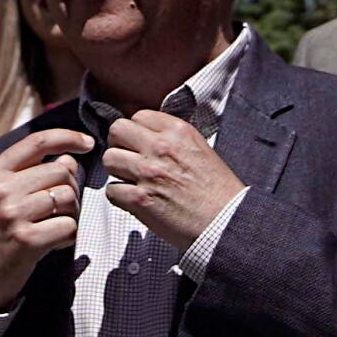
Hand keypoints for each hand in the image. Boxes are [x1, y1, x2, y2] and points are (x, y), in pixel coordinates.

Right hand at [0, 129, 93, 312]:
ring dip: (71, 213)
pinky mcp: (27, 240)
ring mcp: (13, 215)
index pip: (38, 141)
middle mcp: (1, 190)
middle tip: (60, 208)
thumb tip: (69, 158)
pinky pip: (69, 227)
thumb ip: (29, 172)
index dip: (68, 137)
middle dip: (70, 188)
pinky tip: (54, 243)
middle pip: (61, 171)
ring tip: (55, 225)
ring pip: (68, 197)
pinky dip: (68, 236)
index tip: (87, 143)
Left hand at [102, 111, 244, 251]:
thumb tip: (147, 137)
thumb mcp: (200, 149)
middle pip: (117, 130)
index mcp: (179, 132)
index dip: (135, 130)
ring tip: (133, 181)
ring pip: (109, 159)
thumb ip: (173, 139)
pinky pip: (111, 190)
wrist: (227, 221)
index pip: (139, 116)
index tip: (139, 143)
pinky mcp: (140, 199)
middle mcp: (161, 148)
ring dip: (117, 171)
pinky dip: (119, 197)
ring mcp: (148, 173)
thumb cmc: (217, 191)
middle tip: (128, 159)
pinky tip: (134, 200)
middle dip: (119, 144)